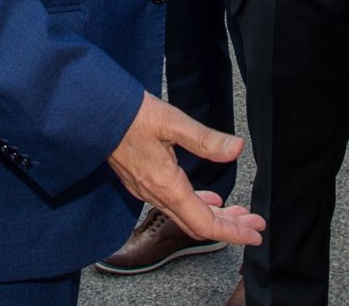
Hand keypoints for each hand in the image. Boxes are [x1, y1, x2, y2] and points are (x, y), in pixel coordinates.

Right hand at [106, 93, 263, 246]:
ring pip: (186, 216)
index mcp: (166, 186)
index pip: (205, 223)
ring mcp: (145, 190)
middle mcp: (154, 195)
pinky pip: (173, 206)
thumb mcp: (172, 121)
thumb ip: (205, 139)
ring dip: (214, 217)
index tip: (255, 234)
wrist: (93, 114)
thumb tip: (236, 149)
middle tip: (254, 224)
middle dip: (230, 227)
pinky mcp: (140, 182)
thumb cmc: (129, 115)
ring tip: (238, 212)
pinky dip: (196, 207)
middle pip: (198, 225)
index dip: (233, 232)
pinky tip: (208, 199)